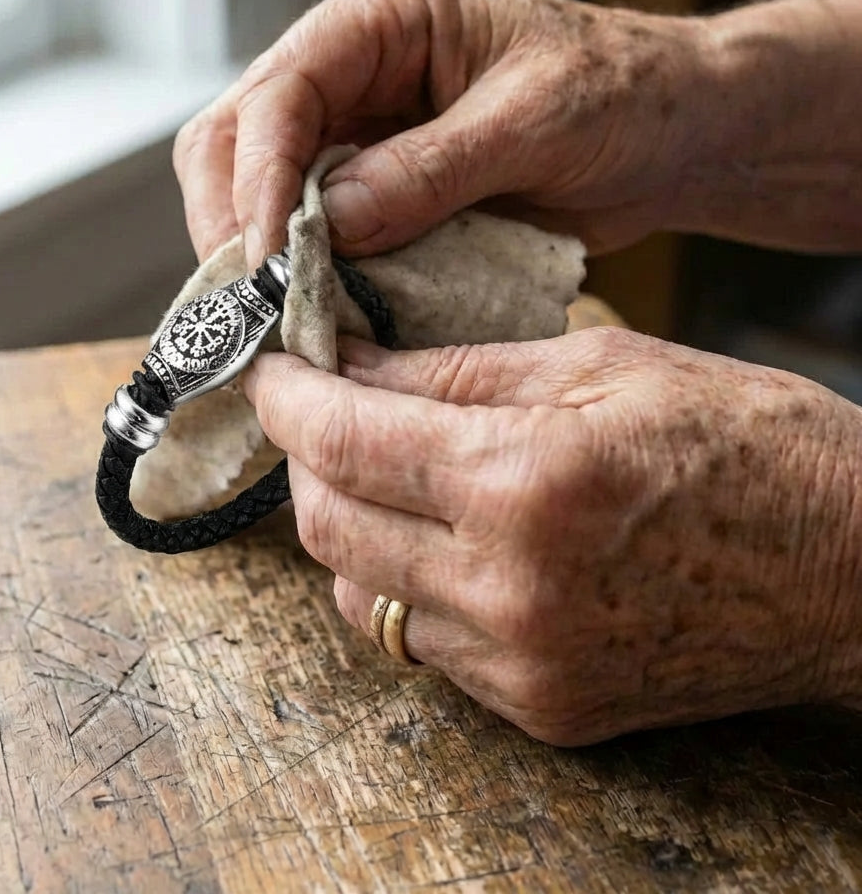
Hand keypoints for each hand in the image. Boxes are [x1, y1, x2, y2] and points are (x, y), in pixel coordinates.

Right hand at [174, 0, 861, 265]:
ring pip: (256, 187)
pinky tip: (310, 311)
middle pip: (237, 137)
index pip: (280, 91)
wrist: (667, 132)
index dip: (258, 179)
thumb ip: (430, 171)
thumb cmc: (620, 96)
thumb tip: (329, 224)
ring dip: (257, 254)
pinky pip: (307, 228)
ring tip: (274, 317)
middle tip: (250, 304)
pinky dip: (301, 272)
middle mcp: (351, 66)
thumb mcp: (534, 123)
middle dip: (234, 221)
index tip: (264, 260)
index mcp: (384, 17)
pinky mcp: (372, 185)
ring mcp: (356, 128)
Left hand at [243, 329, 861, 744]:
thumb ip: (458, 371)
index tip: (268, 367)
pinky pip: (423, 644)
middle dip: (304, 459)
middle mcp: (510, 589)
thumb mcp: (602, 367)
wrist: (854, 569)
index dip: (287, 397)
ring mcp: (523, 664)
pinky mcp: (542, 708)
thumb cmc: (748, 443)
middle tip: (318, 409)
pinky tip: (438, 537)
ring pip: (360, 596)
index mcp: (527, 482)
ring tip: (379, 470)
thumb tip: (353, 364)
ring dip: (346, 526)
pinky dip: (404, 582)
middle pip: (328, 527)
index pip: (345, 440)